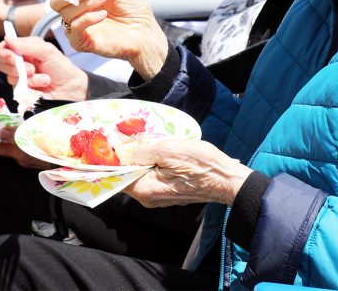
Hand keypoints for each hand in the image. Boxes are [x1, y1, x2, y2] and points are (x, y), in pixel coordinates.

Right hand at [0, 35, 87, 101]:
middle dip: (16, 67)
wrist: (71, 88)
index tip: (13, 57)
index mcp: (24, 49)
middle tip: (32, 69)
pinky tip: (43, 86)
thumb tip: (8, 38)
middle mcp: (20, 62)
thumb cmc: (61, 67)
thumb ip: (27, 46)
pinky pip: (18, 90)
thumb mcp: (47, 51)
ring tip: (45, 79)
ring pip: (11, 78)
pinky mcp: (23, 91)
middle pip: (2, 64)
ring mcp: (20, 78)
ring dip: (30, 79)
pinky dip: (32, 88)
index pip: (4, 48)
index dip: (5, 52)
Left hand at [0, 126, 50, 168]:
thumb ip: (14, 134)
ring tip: (3, 123)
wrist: (72, 156)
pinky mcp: (40, 152)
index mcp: (17, 154)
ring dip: (9, 135)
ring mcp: (31, 156)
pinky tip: (23, 126)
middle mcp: (22, 157)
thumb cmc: (51, 146)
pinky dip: (20, 135)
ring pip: (15, 144)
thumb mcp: (29, 137)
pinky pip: (25, 143)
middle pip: (4, 147)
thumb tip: (2, 131)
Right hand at [50, 0, 167, 75]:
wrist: (145, 32)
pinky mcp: (82, 42)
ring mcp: (78, 28)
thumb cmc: (133, 9)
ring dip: (85, 3)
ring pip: (65, 13)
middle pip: (56, 1)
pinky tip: (103, 14)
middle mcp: (76, 11)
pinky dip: (87, 18)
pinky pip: (74, 29)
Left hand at [121, 139, 251, 207]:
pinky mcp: (170, 192)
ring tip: (150, 142)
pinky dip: (154, 164)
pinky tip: (162, 152)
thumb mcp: (168, 151)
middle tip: (132, 138)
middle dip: (129, 157)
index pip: (117, 177)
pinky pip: (154, 177)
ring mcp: (160, 197)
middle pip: (129, 175)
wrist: (228, 180)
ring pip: (142, 175)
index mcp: (145, 190)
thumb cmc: (200, 165)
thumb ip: (141, 152)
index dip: (112, 161)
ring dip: (143, 159)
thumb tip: (123, 154)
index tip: (109, 146)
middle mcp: (149, 199)